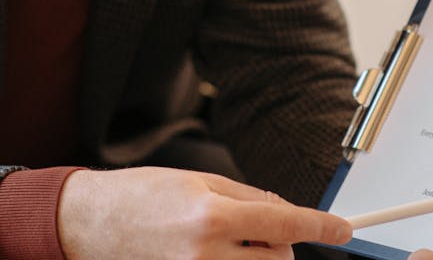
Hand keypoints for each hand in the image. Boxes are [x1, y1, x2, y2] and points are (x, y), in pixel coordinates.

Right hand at [56, 166, 352, 258]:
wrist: (89, 223)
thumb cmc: (140, 196)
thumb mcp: (197, 180)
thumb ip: (247, 197)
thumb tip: (286, 212)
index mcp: (211, 216)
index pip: (283, 223)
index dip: (320, 226)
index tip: (343, 230)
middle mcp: (205, 254)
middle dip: (277, 245)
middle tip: (253, 232)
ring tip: (226, 243)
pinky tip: (214, 254)